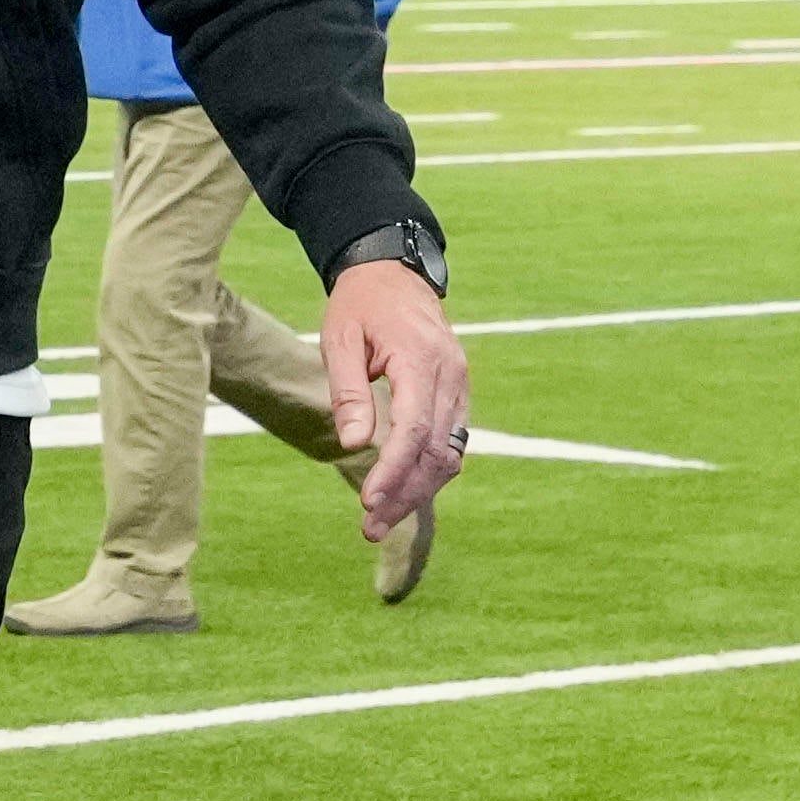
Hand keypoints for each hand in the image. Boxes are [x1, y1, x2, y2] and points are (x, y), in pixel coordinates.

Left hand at [321, 263, 463, 553]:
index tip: (368, 503)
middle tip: (369, 528)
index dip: (393, 471)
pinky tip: (402, 492)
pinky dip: (429, 472)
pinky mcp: (457, 393)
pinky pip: (451, 442)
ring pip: (449, 454)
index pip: (413, 430)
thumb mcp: (340, 339)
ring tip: (380, 520)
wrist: (394, 272)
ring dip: (418, 491)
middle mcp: (451, 376)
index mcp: (420, 360)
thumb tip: (353, 444)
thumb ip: (348, 392)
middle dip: (404, 495)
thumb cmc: (360, 304)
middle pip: (436, 452)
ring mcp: (460, 385)